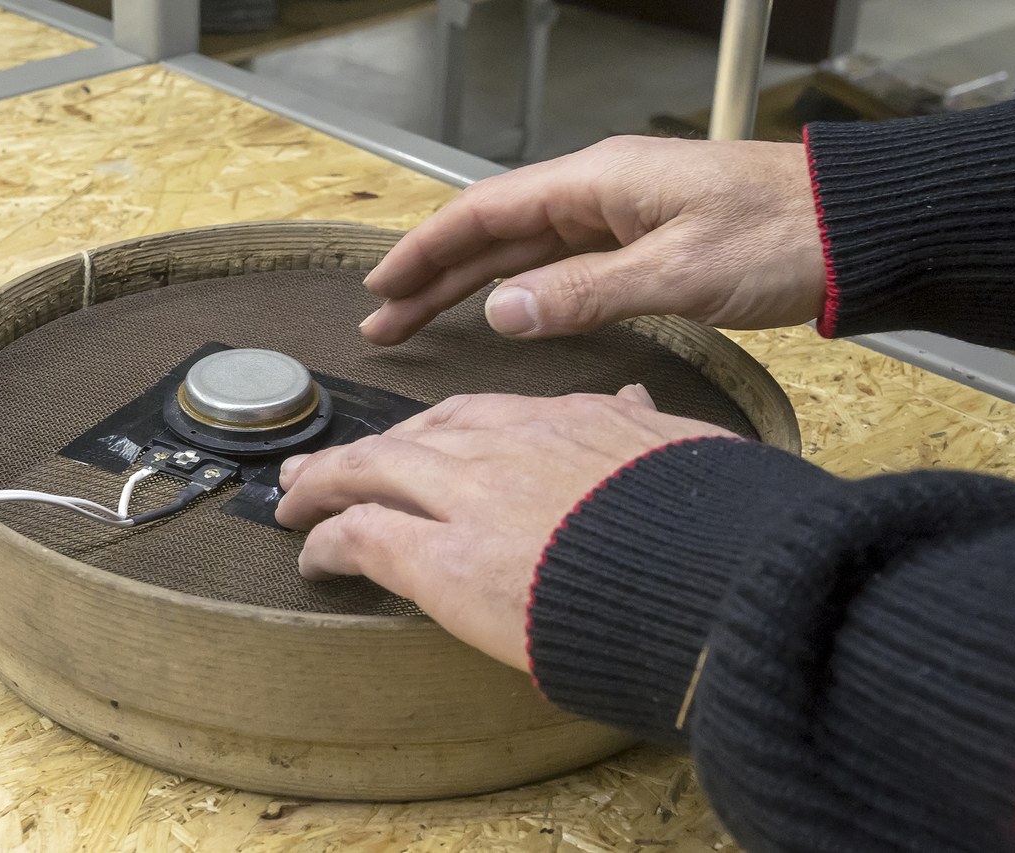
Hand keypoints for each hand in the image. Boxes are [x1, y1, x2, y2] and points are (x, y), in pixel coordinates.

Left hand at [275, 386, 736, 669]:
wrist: (720, 582)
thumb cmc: (720, 528)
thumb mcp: (688, 450)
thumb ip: (645, 425)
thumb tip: (634, 397)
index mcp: (567, 421)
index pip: (477, 415)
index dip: (432, 432)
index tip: (413, 446)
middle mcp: (507, 445)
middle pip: (411, 435)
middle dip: (362, 450)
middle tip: (325, 466)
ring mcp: (471, 497)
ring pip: (370, 469)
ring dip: (323, 484)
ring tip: (294, 501)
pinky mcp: (445, 558)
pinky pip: (361, 536)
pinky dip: (327, 542)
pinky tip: (311, 558)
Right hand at [360, 136, 826, 344]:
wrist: (852, 231)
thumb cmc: (778, 236)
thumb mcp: (678, 271)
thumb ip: (584, 292)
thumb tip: (500, 312)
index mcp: (595, 182)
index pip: (484, 212)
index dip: (426, 250)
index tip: (382, 285)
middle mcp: (596, 194)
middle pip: (492, 235)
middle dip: (432, 278)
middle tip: (383, 321)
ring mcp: (617, 220)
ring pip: (520, 253)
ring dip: (467, 288)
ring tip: (416, 322)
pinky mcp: (640, 247)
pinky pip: (559, 268)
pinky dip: (518, 292)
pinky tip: (496, 313)